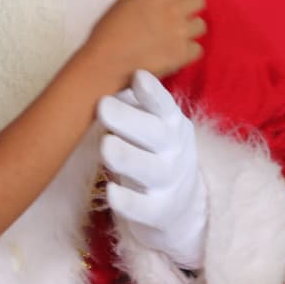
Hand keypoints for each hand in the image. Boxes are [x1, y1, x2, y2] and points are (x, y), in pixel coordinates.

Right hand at [84, 0, 205, 83]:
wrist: (108, 62)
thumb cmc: (110, 29)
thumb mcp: (125, 0)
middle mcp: (175, 10)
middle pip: (200, 0)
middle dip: (189, 5)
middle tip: (176, 14)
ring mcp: (182, 33)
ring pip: (201, 25)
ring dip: (189, 28)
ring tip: (174, 35)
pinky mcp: (184, 54)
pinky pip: (197, 48)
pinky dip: (187, 49)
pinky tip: (173, 51)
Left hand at [98, 70, 207, 269]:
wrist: (181, 208)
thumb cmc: (154, 153)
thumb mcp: (153, 126)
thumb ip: (133, 103)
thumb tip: (103, 70)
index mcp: (172, 125)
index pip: (164, 106)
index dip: (152, 92)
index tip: (137, 76)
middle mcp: (173, 151)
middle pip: (155, 134)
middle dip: (129, 120)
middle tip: (102, 105)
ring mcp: (168, 183)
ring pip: (149, 170)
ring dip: (127, 157)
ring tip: (105, 146)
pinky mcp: (158, 212)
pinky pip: (143, 208)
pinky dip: (128, 202)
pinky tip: (112, 193)